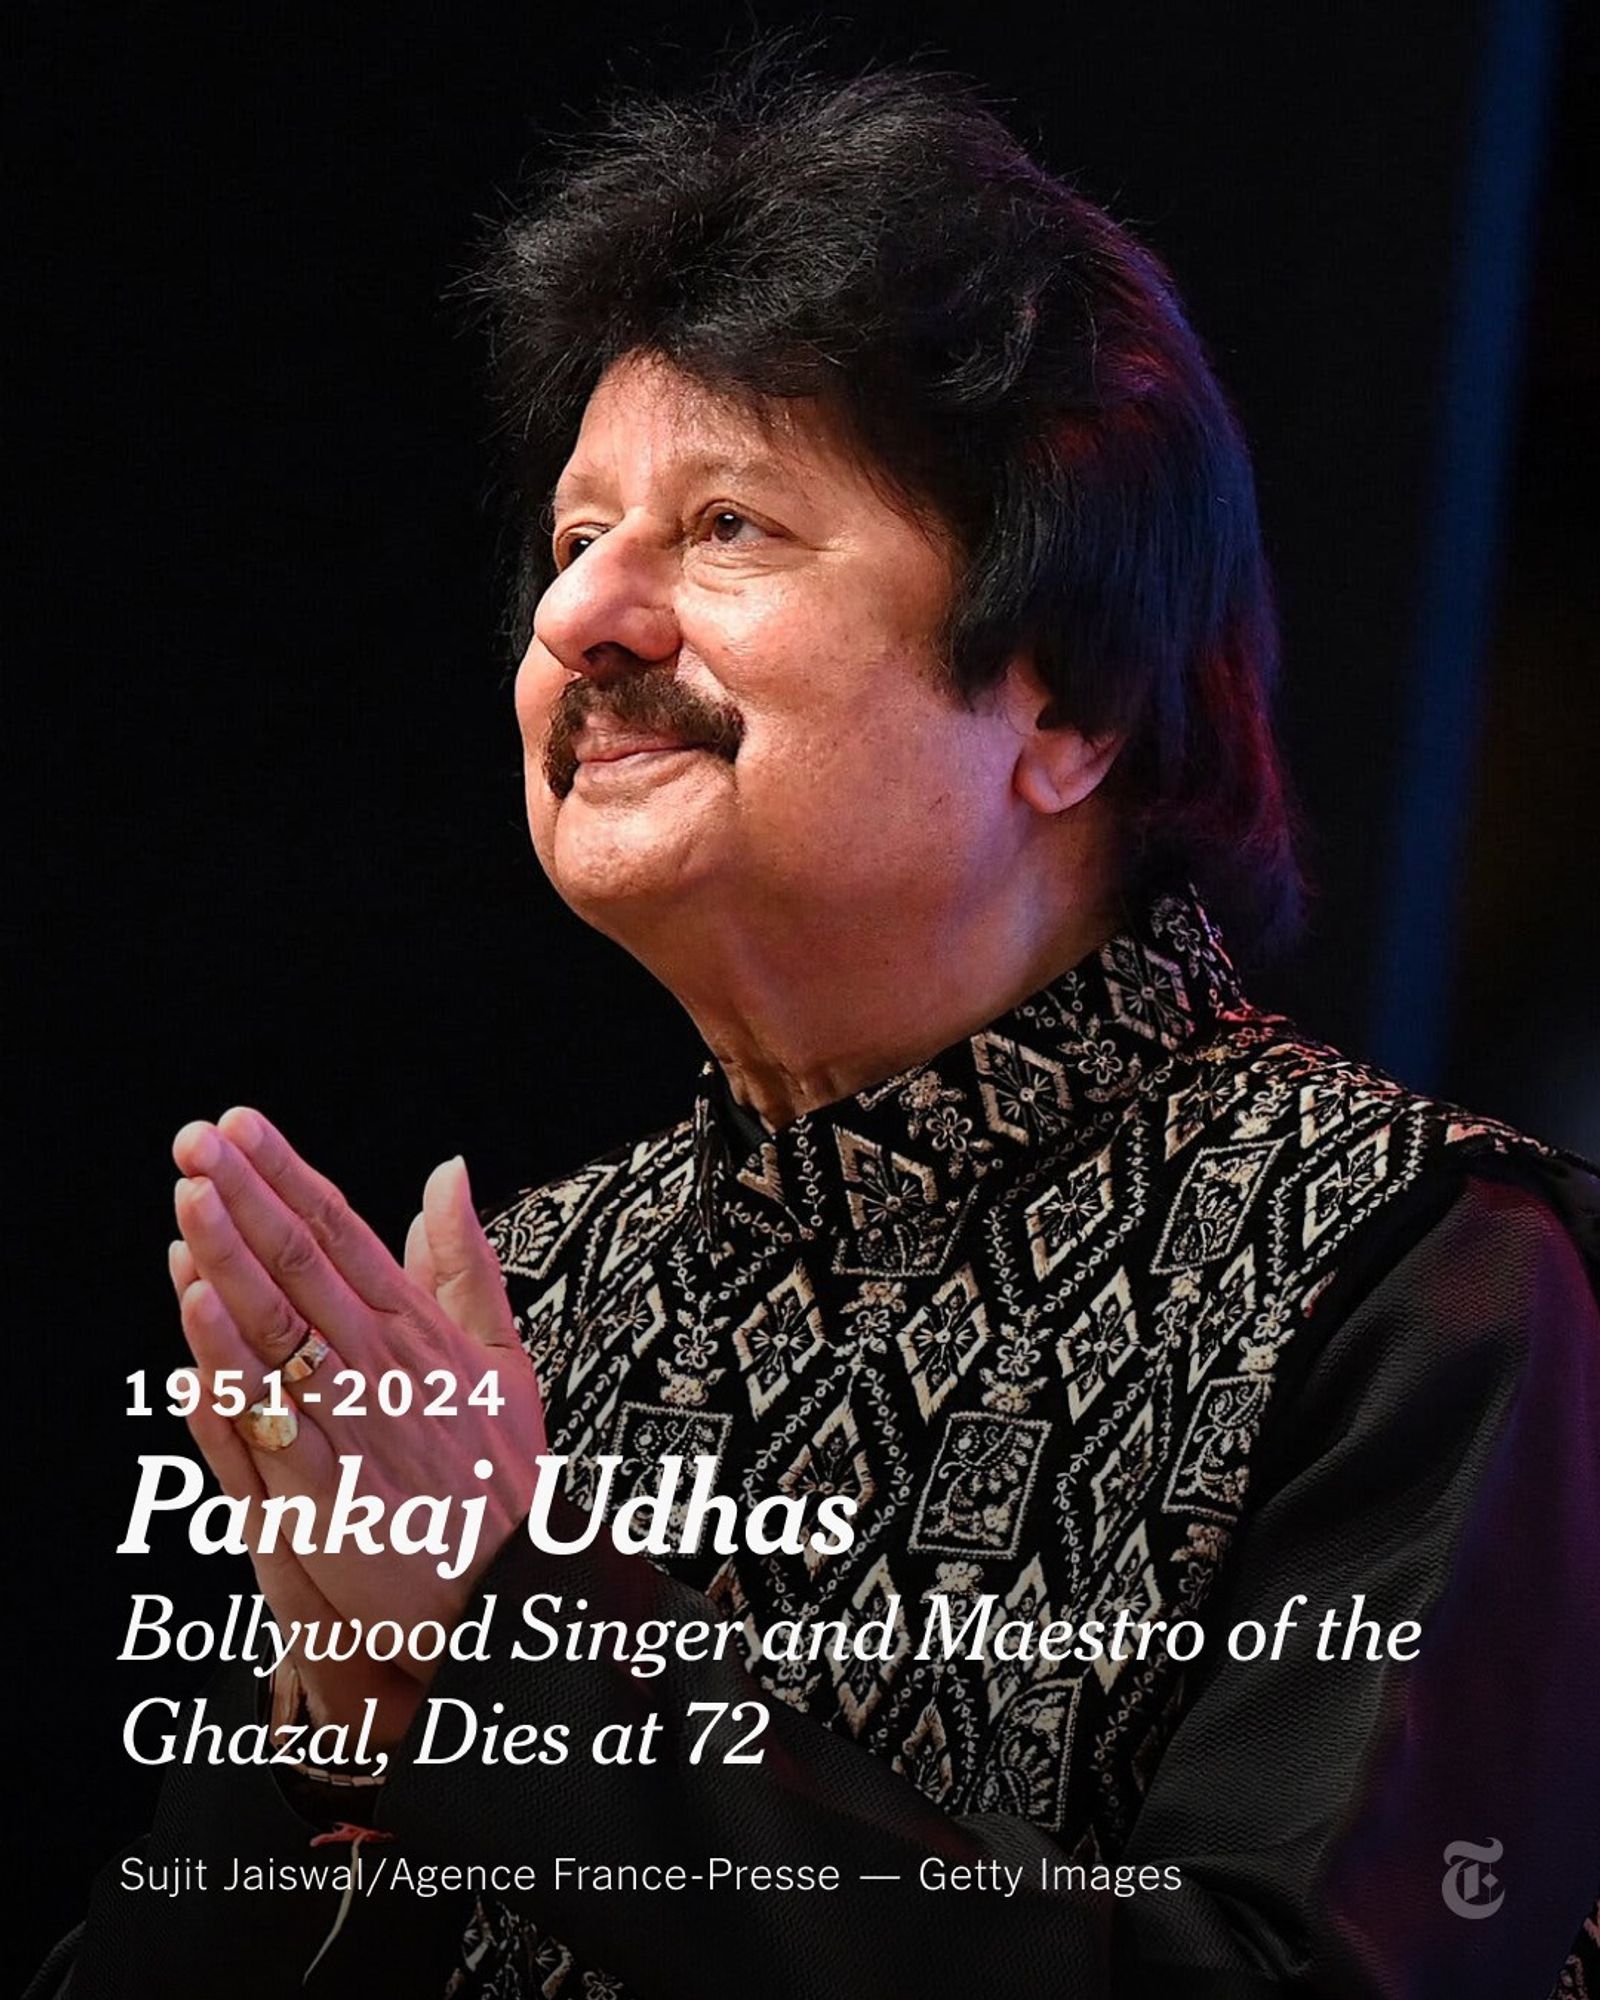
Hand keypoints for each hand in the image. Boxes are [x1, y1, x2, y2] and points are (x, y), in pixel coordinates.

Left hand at [169, 1107, 545, 1737]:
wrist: (515, 1586)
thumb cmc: (501, 1474)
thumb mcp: (502, 1355)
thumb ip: (466, 1263)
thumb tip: (447, 1173)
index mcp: (418, 1326)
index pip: (342, 1231)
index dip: (288, 1174)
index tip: (241, 1125)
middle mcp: (384, 1361)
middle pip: (305, 1262)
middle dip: (247, 1195)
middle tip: (198, 1138)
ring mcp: (357, 1420)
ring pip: (283, 1325)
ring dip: (232, 1260)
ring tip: (190, 1199)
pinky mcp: (332, 1486)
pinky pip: (273, 1414)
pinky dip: (236, 1364)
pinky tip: (200, 1319)